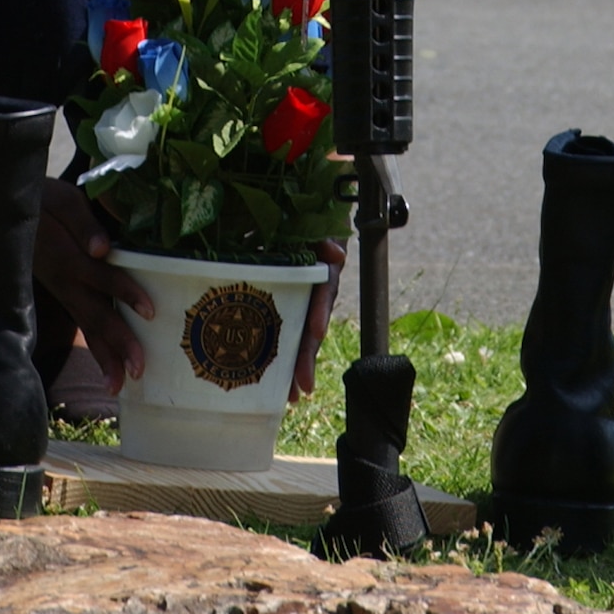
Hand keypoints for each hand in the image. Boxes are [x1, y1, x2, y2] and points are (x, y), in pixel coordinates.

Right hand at [32, 178, 153, 394]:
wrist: (7, 212)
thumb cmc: (43, 200)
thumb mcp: (61, 199)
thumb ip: (81, 222)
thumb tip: (101, 250)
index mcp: (66, 255)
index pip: (99, 276)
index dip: (123, 291)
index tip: (149, 311)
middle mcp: (64, 280)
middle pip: (94, 313)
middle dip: (117, 342)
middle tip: (139, 369)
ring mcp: (62, 291)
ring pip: (86, 326)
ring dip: (105, 355)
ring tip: (121, 385)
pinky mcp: (64, 294)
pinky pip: (81, 324)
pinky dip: (96, 347)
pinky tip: (109, 369)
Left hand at [290, 237, 345, 400]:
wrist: (291, 218)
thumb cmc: (305, 225)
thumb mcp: (314, 228)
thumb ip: (325, 238)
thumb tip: (336, 253)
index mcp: (320, 271)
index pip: (323, 291)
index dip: (320, 311)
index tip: (316, 331)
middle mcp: (313, 291)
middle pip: (312, 327)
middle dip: (306, 357)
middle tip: (301, 386)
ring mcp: (299, 302)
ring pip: (300, 337)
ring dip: (296, 366)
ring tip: (291, 395)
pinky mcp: (281, 307)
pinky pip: (283, 334)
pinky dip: (280, 358)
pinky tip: (277, 382)